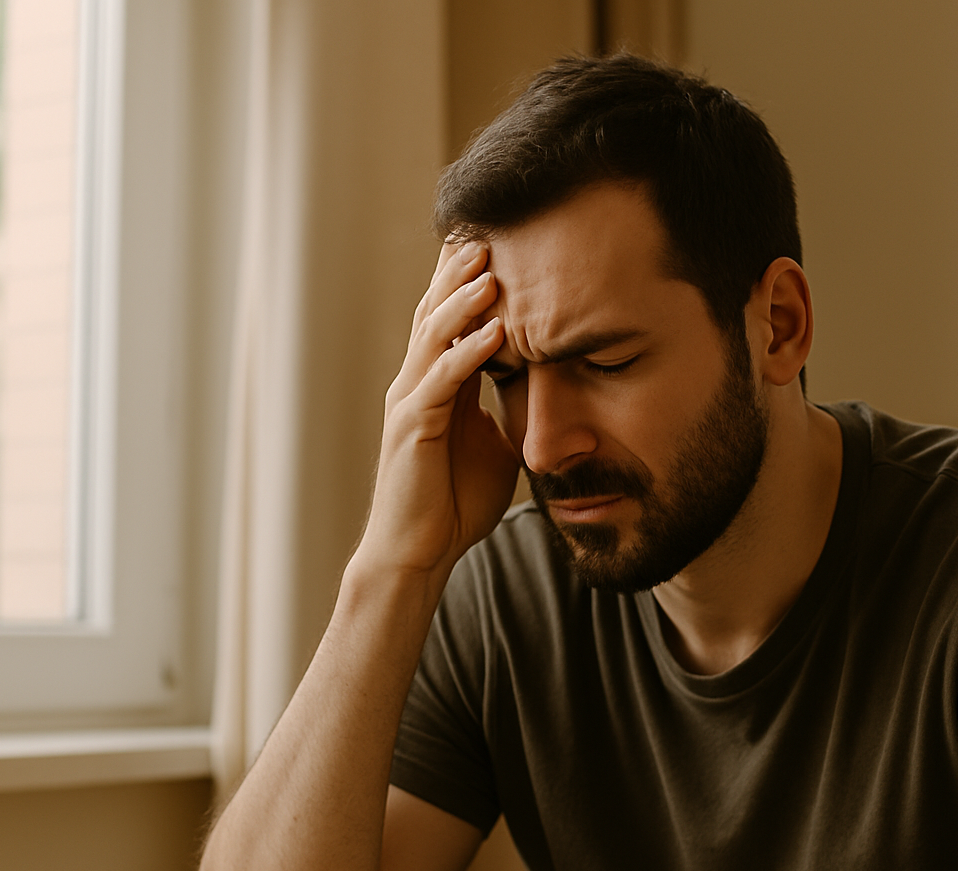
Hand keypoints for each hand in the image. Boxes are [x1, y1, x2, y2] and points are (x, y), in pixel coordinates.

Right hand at [355, 240, 518, 579]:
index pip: (449, 319)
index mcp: (434, 384)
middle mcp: (415, 383)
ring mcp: (410, 403)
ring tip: (491, 266)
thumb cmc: (453, 504)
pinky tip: (495, 330)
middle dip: (459, 272)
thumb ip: (508, 409)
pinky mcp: (412, 428)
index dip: (465, 281)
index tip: (495, 241)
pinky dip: (467, 352)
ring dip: (463, 300)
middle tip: (488, 230)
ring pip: (434, 336)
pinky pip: (442, 381)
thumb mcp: (494, 445)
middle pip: (435, 313)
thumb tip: (548, 388)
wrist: (418, 553)